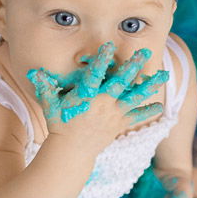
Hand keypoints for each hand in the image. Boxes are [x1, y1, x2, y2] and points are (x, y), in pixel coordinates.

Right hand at [26, 41, 167, 150]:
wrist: (71, 151)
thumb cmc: (59, 124)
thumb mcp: (50, 105)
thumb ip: (45, 87)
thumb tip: (33, 72)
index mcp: (86, 96)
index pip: (94, 75)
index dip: (102, 60)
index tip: (110, 46)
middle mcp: (102, 104)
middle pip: (121, 83)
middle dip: (133, 67)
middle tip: (145, 53)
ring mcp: (113, 115)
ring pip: (134, 98)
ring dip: (149, 85)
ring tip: (163, 74)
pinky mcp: (119, 125)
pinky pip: (136, 117)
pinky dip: (148, 112)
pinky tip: (160, 105)